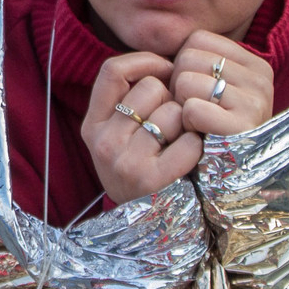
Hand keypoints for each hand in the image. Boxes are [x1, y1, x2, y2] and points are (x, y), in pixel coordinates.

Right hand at [82, 53, 203, 205]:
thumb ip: (131, 100)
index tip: (166, 71)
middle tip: (175, 121)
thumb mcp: (120, 136)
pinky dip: (196, 146)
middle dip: (171, 98)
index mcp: (92, 125)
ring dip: (185, 123)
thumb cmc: (142, 169)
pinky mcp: (152, 180)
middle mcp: (103, 142)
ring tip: (180, 142)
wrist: (147, 227)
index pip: (112, 70)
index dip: (145, 62)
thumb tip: (171, 61)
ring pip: (172, 112)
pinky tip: (190, 156)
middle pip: (150, 88)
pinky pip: (188, 141)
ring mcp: (125, 162)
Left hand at [169, 30, 274, 136]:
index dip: (183, 64)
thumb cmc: (212, 126)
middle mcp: (260, 80)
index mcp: (255, 64)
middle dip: (178, 85)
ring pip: (186, 81)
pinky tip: (200, 134)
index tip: (193, 90)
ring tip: (197, 122)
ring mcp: (255, 104)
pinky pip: (192, 109)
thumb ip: (199, 62)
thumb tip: (163, 44)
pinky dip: (186, 123)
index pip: (198, 38)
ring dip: (180, 105)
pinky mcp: (243, 128)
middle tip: (191, 108)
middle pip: (188, 57)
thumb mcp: (213, 87)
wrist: (230, 175)